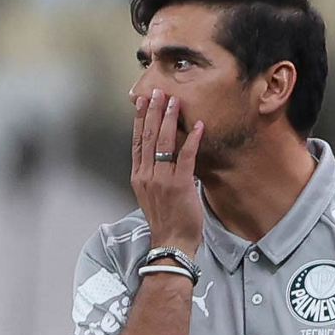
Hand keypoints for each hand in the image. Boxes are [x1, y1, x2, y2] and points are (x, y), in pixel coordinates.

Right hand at [131, 89, 204, 256]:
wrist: (171, 243)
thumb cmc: (165, 221)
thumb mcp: (150, 196)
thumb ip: (153, 175)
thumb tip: (160, 158)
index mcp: (138, 177)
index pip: (136, 142)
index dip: (139, 120)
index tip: (141, 102)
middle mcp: (147, 175)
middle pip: (147, 137)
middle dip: (153, 112)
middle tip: (157, 92)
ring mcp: (162, 180)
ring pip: (163, 142)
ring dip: (169, 119)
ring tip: (174, 100)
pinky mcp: (180, 185)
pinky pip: (185, 157)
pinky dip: (191, 139)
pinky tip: (197, 125)